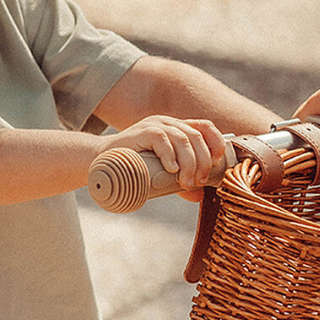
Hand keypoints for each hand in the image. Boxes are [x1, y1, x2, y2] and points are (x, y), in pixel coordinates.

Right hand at [99, 115, 225, 192]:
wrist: (102, 164)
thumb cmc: (133, 169)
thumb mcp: (161, 174)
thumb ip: (179, 181)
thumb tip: (199, 195)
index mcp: (176, 129)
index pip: (204, 126)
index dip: (215, 142)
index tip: (217, 162)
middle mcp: (168, 123)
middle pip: (196, 135)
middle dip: (202, 160)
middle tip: (199, 181)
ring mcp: (154, 125)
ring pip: (182, 138)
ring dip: (189, 162)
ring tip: (185, 181)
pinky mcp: (141, 132)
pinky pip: (161, 139)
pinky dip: (170, 155)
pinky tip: (171, 170)